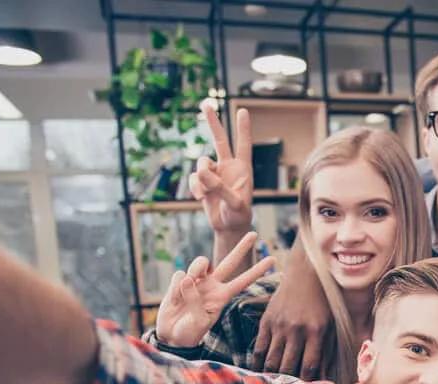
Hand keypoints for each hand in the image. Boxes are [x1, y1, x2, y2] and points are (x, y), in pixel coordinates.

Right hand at [156, 232, 273, 347]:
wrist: (171, 336)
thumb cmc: (189, 332)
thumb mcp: (199, 323)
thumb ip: (195, 302)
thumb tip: (189, 279)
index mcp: (222, 296)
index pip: (243, 281)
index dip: (257, 271)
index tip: (273, 260)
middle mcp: (212, 285)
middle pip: (229, 262)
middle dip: (242, 248)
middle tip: (254, 233)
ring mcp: (197, 281)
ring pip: (200, 262)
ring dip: (195, 269)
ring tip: (188, 285)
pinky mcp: (180, 281)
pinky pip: (179, 276)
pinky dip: (175, 288)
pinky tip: (175, 300)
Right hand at [191, 106, 252, 233]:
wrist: (228, 227)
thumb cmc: (238, 215)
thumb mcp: (234, 203)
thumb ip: (220, 187)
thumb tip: (202, 171)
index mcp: (243, 169)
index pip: (243, 144)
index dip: (243, 128)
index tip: (243, 110)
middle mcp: (229, 167)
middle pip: (220, 140)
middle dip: (212, 122)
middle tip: (206, 103)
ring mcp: (215, 173)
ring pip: (201, 164)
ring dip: (202, 178)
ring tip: (207, 194)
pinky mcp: (203, 182)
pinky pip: (194, 178)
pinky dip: (195, 188)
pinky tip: (201, 198)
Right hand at [252, 255, 330, 376]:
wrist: (306, 275)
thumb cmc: (323, 304)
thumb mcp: (330, 326)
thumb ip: (326, 351)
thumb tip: (324, 378)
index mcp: (316, 331)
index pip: (310, 366)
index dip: (308, 383)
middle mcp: (297, 329)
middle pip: (289, 366)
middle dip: (289, 383)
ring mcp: (279, 325)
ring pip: (272, 361)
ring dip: (273, 377)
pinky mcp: (266, 321)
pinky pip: (259, 349)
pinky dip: (258, 364)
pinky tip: (259, 374)